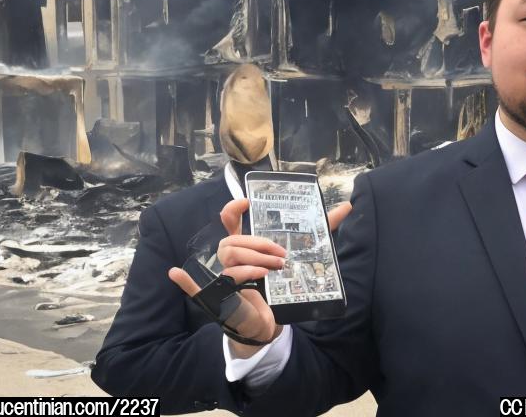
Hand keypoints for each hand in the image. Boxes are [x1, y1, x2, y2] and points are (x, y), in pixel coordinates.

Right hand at [168, 199, 352, 356]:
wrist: (270, 323)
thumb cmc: (280, 285)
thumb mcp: (302, 256)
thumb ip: (322, 231)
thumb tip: (348, 206)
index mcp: (246, 246)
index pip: (231, 220)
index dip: (233, 208)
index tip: (246, 202)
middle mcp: (232, 259)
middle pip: (234, 240)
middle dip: (258, 244)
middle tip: (281, 256)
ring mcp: (223, 277)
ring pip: (228, 257)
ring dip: (250, 262)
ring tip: (272, 271)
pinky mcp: (220, 297)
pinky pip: (196, 288)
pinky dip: (185, 281)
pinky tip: (177, 273)